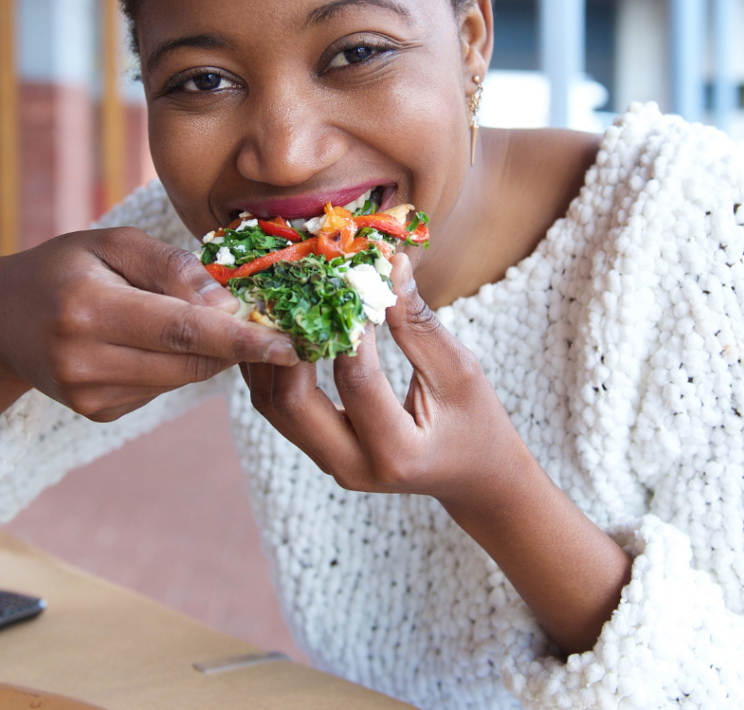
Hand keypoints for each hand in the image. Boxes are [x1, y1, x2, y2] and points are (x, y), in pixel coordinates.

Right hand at [0, 227, 297, 444]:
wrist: (2, 319)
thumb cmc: (65, 266)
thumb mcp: (111, 243)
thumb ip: (168, 267)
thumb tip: (224, 303)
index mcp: (86, 308)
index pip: (181, 330)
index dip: (240, 339)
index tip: (289, 344)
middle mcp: (83, 360)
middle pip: (188, 361)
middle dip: (236, 344)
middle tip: (267, 319)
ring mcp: (88, 395)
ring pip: (180, 379)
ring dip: (208, 353)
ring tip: (199, 317)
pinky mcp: (97, 413)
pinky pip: (161, 388)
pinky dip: (175, 364)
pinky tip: (152, 339)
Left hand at [242, 252, 632, 655]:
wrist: (476, 479)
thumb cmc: (476, 423)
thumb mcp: (459, 371)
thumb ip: (418, 322)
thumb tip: (390, 264)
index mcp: (396, 452)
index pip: (355, 379)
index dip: (346, 325)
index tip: (343, 279)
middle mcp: (354, 467)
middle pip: (291, 402)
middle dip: (285, 342)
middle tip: (292, 290)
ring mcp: (331, 463)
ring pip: (273, 406)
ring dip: (267, 353)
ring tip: (273, 303)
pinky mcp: (319, 450)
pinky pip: (279, 407)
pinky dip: (272, 366)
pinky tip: (276, 328)